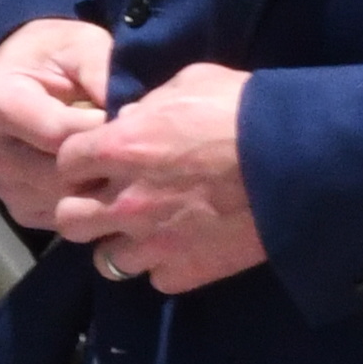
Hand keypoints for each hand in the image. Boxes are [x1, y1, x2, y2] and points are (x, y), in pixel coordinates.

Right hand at [0, 18, 113, 226]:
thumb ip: (102, 72)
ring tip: (118, 161)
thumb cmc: (59, 55)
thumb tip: (130, 113)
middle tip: (132, 146)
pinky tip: (99, 178)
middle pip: (58, 175)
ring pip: (61, 201)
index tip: (128, 117)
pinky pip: (58, 217)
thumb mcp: (83, 46)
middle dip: (101, 163)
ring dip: (96, 186)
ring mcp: (2, 183)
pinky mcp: (18, 206)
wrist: (34, 72)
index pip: (58, 134)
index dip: (100, 130)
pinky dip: (84, 203)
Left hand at [52, 65, 266, 293]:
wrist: (296, 163)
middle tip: (108, 202)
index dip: (80, 163)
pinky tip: (182, 250)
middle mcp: (125, 201)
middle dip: (84, 210)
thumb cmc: (244, 111)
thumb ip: (149, 103)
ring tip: (143, 233)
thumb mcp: (191, 83)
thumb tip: (131, 118)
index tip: (96, 162)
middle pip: (69, 220)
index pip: (66, 162)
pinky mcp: (185, 272)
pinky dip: (164, 268)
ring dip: (119, 246)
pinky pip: (156, 280)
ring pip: (105, 261)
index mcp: (119, 148)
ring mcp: (153, 243)